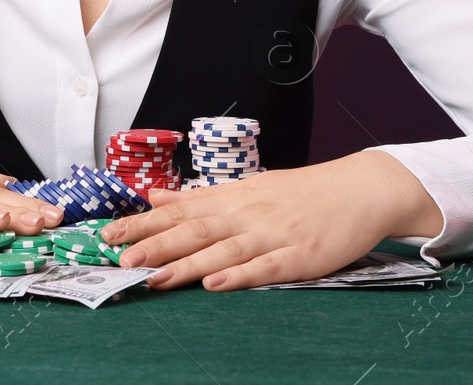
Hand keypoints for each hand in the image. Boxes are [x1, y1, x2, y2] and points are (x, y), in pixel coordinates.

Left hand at [99, 149, 443, 290]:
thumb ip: (200, 197)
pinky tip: (217, 284)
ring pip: (224, 250)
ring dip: (188, 264)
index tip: (109, 234)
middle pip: (196, 230)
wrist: (362, 188)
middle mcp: (248, 214)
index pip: (180, 210)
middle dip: (157, 244)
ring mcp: (274, 235)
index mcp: (234, 198)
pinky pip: (266, 268)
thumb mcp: (248, 187)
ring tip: (156, 277)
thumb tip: (155, 196)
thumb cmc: (303, 192)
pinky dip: (241, 276)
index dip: (144, 223)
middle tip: (121, 258)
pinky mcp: (301, 256)